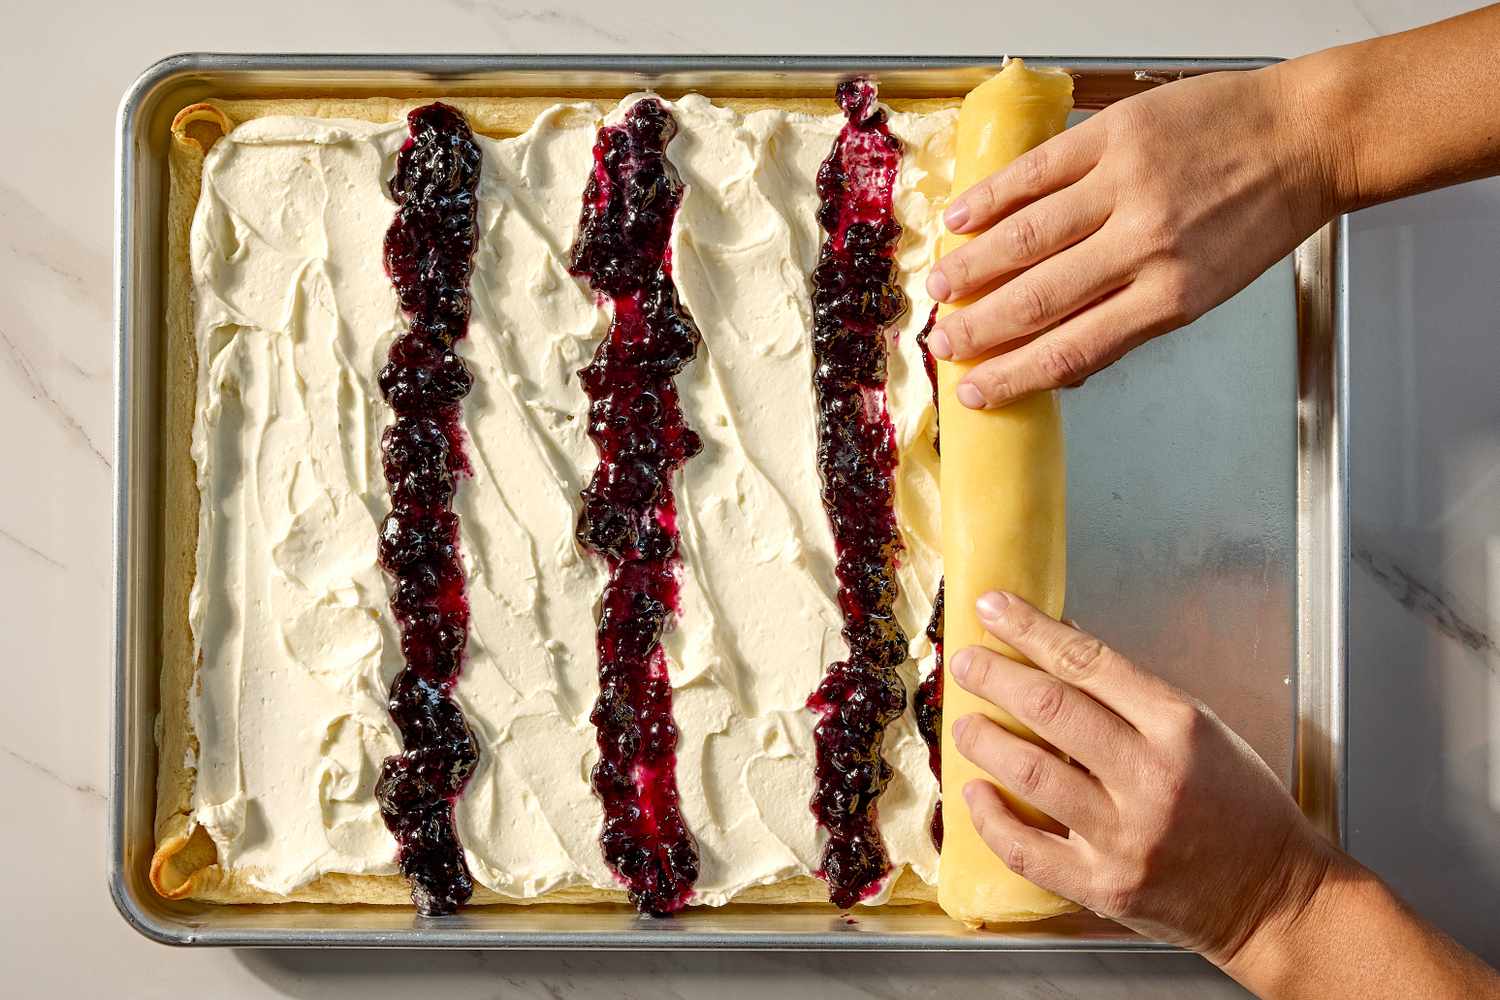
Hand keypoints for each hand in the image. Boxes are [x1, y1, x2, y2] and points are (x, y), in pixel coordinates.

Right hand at [925, 65, 1336, 407]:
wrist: (1305, 136)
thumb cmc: (1260, 216)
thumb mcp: (1210, 289)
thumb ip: (1136, 319)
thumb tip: (1063, 358)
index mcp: (1171, 295)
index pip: (1073, 349)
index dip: (1014, 376)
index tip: (974, 391)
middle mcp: (1146, 244)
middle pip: (1039, 297)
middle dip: (979, 327)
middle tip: (942, 342)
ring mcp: (1128, 185)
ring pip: (1028, 235)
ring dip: (973, 266)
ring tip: (939, 287)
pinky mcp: (1117, 134)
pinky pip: (1039, 171)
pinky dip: (992, 197)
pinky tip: (960, 219)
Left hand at [950, 591, 1337, 962]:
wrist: (1275, 897)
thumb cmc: (1240, 805)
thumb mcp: (1202, 729)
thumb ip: (1131, 692)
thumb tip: (1059, 643)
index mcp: (1178, 726)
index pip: (1087, 661)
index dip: (1029, 628)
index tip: (991, 608)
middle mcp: (1150, 776)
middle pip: (1050, 709)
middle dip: (993, 677)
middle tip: (964, 663)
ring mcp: (1125, 835)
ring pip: (1030, 774)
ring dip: (983, 742)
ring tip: (965, 725)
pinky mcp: (1104, 887)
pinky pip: (1026, 849)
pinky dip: (990, 818)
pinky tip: (975, 794)